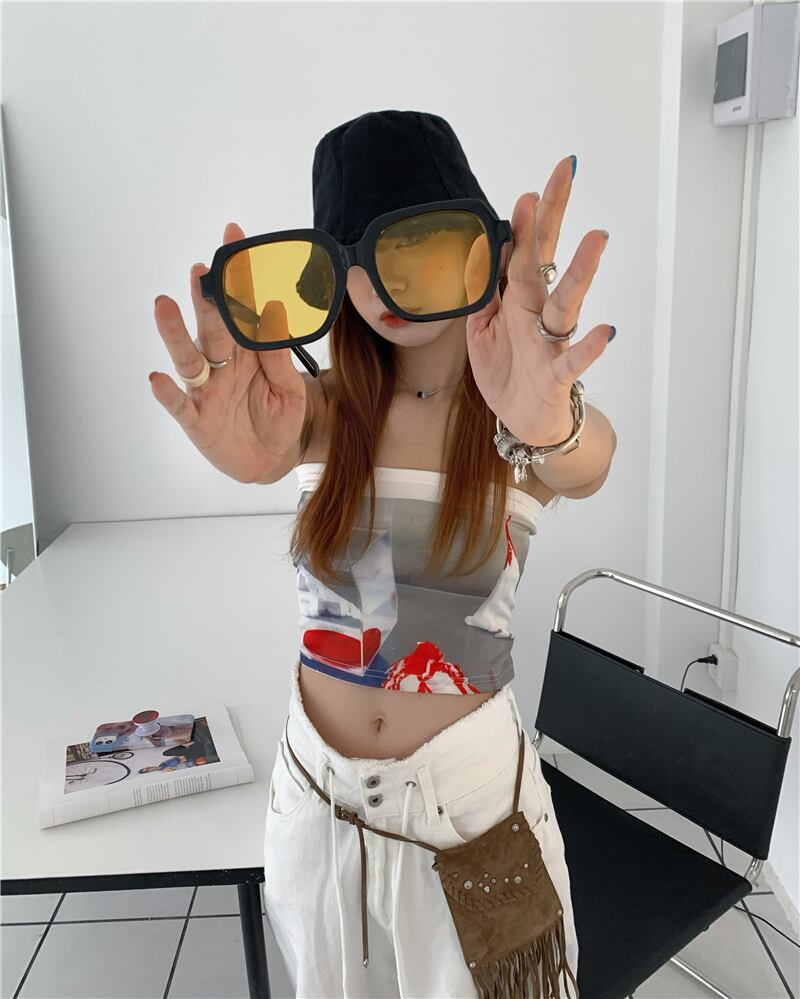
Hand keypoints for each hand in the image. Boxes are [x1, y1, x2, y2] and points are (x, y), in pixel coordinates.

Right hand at [151, 222, 307, 482]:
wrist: (275, 459)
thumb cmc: (282, 417)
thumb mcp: (289, 387)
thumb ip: (278, 353)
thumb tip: (276, 307)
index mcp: (247, 350)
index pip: (241, 305)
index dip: (237, 273)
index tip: (233, 236)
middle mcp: (222, 364)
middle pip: (211, 326)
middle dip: (205, 298)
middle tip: (201, 271)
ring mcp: (206, 390)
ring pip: (187, 357)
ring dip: (175, 332)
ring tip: (164, 305)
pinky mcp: (196, 419)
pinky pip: (179, 404)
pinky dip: (168, 392)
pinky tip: (157, 378)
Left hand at [465, 155, 612, 445]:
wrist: (523, 420)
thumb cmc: (507, 370)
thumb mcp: (481, 328)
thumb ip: (483, 291)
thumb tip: (483, 250)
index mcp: (517, 299)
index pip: (523, 250)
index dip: (526, 219)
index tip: (530, 187)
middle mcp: (537, 312)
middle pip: (546, 258)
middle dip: (554, 216)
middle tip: (565, 175)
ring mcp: (550, 341)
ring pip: (566, 301)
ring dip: (580, 270)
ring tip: (597, 237)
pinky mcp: (556, 375)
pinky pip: (573, 360)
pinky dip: (588, 347)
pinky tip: (605, 331)